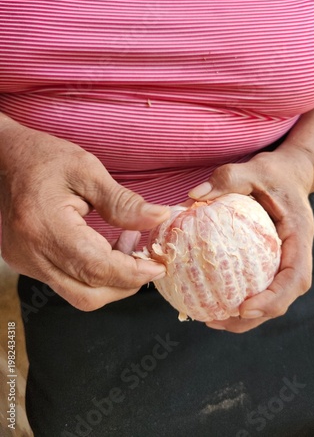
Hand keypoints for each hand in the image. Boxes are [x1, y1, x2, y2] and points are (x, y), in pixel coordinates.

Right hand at [0, 120, 169, 310]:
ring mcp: (26, 262)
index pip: (95, 267)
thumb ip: (123, 202)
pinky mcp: (27, 264)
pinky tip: (105, 246)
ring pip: (78, 294)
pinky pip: (67, 282)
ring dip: (111, 280)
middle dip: (125, 284)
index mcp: (44, 226)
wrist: (5, 159)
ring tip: (126, 245)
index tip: (158, 266)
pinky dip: (93, 274)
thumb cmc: (45, 158)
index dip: (132, 272)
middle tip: (147, 259)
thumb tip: (159, 218)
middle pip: (87, 294)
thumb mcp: (87, 170)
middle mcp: (31, 253)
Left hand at [188, 145, 313, 332]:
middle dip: (255, 317)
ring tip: (210, 320)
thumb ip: (227, 179)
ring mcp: (287, 259)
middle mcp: (297, 254)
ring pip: (273, 297)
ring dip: (246, 316)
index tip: (244, 308)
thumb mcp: (253, 169)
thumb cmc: (273, 173)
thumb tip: (193, 196)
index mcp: (299, 237)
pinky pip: (261, 285)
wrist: (291, 173)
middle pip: (285, 297)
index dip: (274, 299)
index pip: (295, 278)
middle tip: (217, 321)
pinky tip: (214, 299)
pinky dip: (241, 298)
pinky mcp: (274, 260)